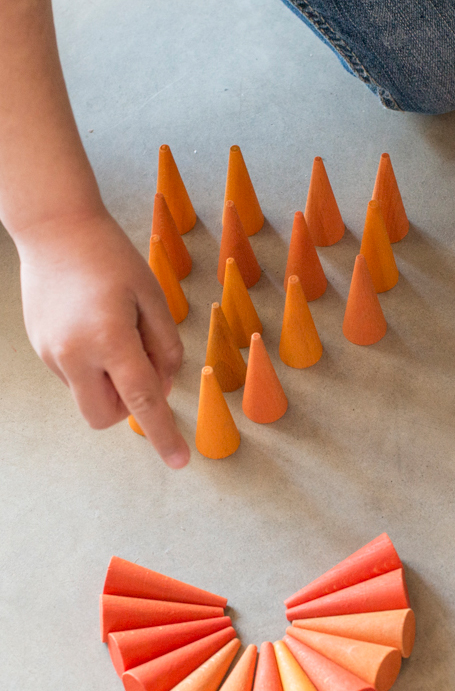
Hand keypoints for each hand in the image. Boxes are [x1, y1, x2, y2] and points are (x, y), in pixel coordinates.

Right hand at [18, 209, 189, 467]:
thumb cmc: (112, 259)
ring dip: (110, 382)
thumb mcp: (152, 298)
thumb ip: (165, 348)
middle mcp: (74, 354)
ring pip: (89, 396)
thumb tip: (164, 388)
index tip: (179, 462)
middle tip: (143, 367)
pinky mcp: (40, 348)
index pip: (143, 402)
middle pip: (105, 415)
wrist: (55, 228)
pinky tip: (95, 324)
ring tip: (115, 328)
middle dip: (128, 408)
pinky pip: (75, 376)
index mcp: (110, 340)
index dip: (164, 434)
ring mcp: (51, 353)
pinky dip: (94, 366)